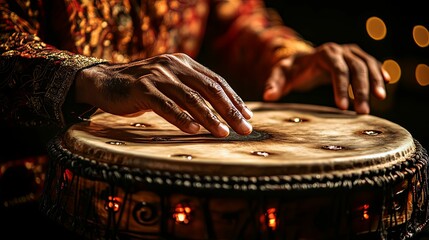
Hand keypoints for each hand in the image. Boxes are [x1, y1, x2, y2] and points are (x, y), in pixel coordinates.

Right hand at [74, 53, 252, 137]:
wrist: (106, 81)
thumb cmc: (143, 87)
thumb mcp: (170, 83)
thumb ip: (191, 90)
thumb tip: (220, 111)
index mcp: (185, 63)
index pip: (216, 82)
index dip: (234, 100)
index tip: (248, 117)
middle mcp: (174, 65)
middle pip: (209, 89)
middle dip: (230, 111)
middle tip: (244, 128)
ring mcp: (158, 75)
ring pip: (190, 98)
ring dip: (209, 117)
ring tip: (223, 133)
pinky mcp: (142, 88)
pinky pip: (166, 106)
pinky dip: (181, 119)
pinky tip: (194, 131)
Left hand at [263, 42, 390, 113]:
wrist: (303, 60)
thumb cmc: (292, 69)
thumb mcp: (281, 74)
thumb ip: (274, 84)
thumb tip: (267, 96)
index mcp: (323, 53)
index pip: (337, 68)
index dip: (341, 87)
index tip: (342, 107)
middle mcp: (340, 50)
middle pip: (356, 67)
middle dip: (360, 90)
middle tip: (362, 112)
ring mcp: (351, 53)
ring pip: (368, 65)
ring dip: (374, 82)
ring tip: (378, 101)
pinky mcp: (358, 58)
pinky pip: (373, 64)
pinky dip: (380, 73)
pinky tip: (386, 84)